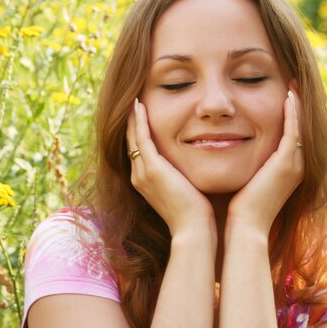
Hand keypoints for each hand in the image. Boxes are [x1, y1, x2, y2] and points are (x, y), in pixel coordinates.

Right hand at [127, 99, 215, 236]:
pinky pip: (142, 138)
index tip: (141, 114)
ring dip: (133, 117)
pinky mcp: (152, 168)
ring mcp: (143, 172)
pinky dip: (140, 121)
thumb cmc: (196, 214)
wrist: (193, 229)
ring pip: (133, 137)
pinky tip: (140, 105)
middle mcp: (138, 176)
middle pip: (130, 141)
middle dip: (131, 121)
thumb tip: (193, 165)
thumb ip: (182, 176)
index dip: (137, 132)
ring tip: (134, 98)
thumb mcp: (185, 190)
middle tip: (133, 100)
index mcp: (145, 181)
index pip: (137, 150)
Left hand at [226, 90, 303, 234]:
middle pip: (303, 129)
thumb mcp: (249, 180)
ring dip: (297, 105)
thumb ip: (248, 164)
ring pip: (301, 127)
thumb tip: (231, 148)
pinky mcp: (286, 163)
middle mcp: (298, 166)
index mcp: (290, 171)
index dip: (293, 117)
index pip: (295, 136)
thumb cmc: (240, 208)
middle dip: (299, 107)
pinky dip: (292, 113)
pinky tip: (288, 96)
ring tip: (293, 85)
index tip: (286, 97)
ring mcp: (295, 165)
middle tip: (294, 84)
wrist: (245, 227)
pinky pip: (293, 131)